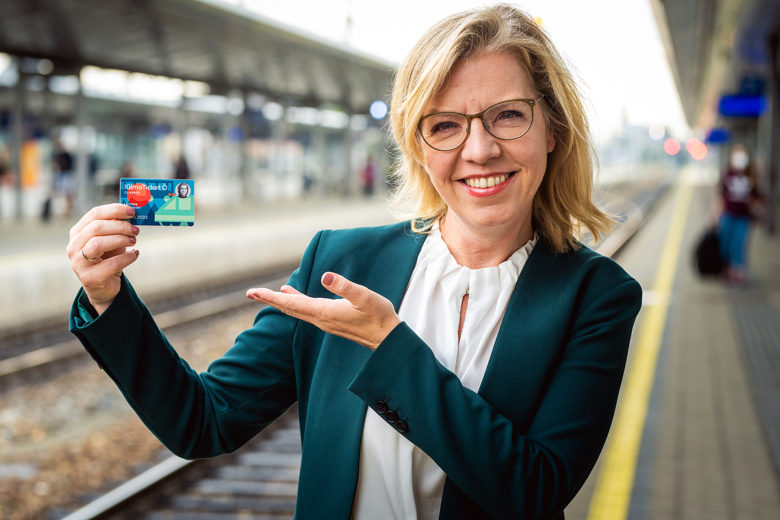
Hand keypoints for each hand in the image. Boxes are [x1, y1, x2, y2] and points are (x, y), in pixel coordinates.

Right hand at [66, 204, 140, 313]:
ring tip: (134, 241)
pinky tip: (135, 254)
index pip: (94, 214)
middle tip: (135, 230)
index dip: (114, 210)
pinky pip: (111, 264)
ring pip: (98, 244)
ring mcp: (79, 263)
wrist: (103, 287)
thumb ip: (116, 228)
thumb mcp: (112, 241)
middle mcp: (73, 246)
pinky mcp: (89, 277)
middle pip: (96, 228)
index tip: (132, 211)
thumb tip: (130, 214)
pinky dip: (127, 257)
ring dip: (121, 240)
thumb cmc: (108, 259)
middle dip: (120, 226)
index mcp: (78, 233)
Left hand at [246, 272, 400, 349]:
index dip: (271, 297)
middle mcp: (320, 319)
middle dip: (269, 300)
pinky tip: (291, 294)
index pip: (291, 303)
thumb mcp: (364, 297)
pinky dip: (294, 301)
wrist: (387, 339)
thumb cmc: (379, 316)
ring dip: (280, 301)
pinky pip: (305, 311)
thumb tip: (325, 276)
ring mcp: (324, 321)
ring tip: (264, 294)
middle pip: (289, 309)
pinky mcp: (330, 320)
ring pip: (296, 310)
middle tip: (250, 293)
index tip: (252, 292)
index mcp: (324, 312)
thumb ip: (345, 287)